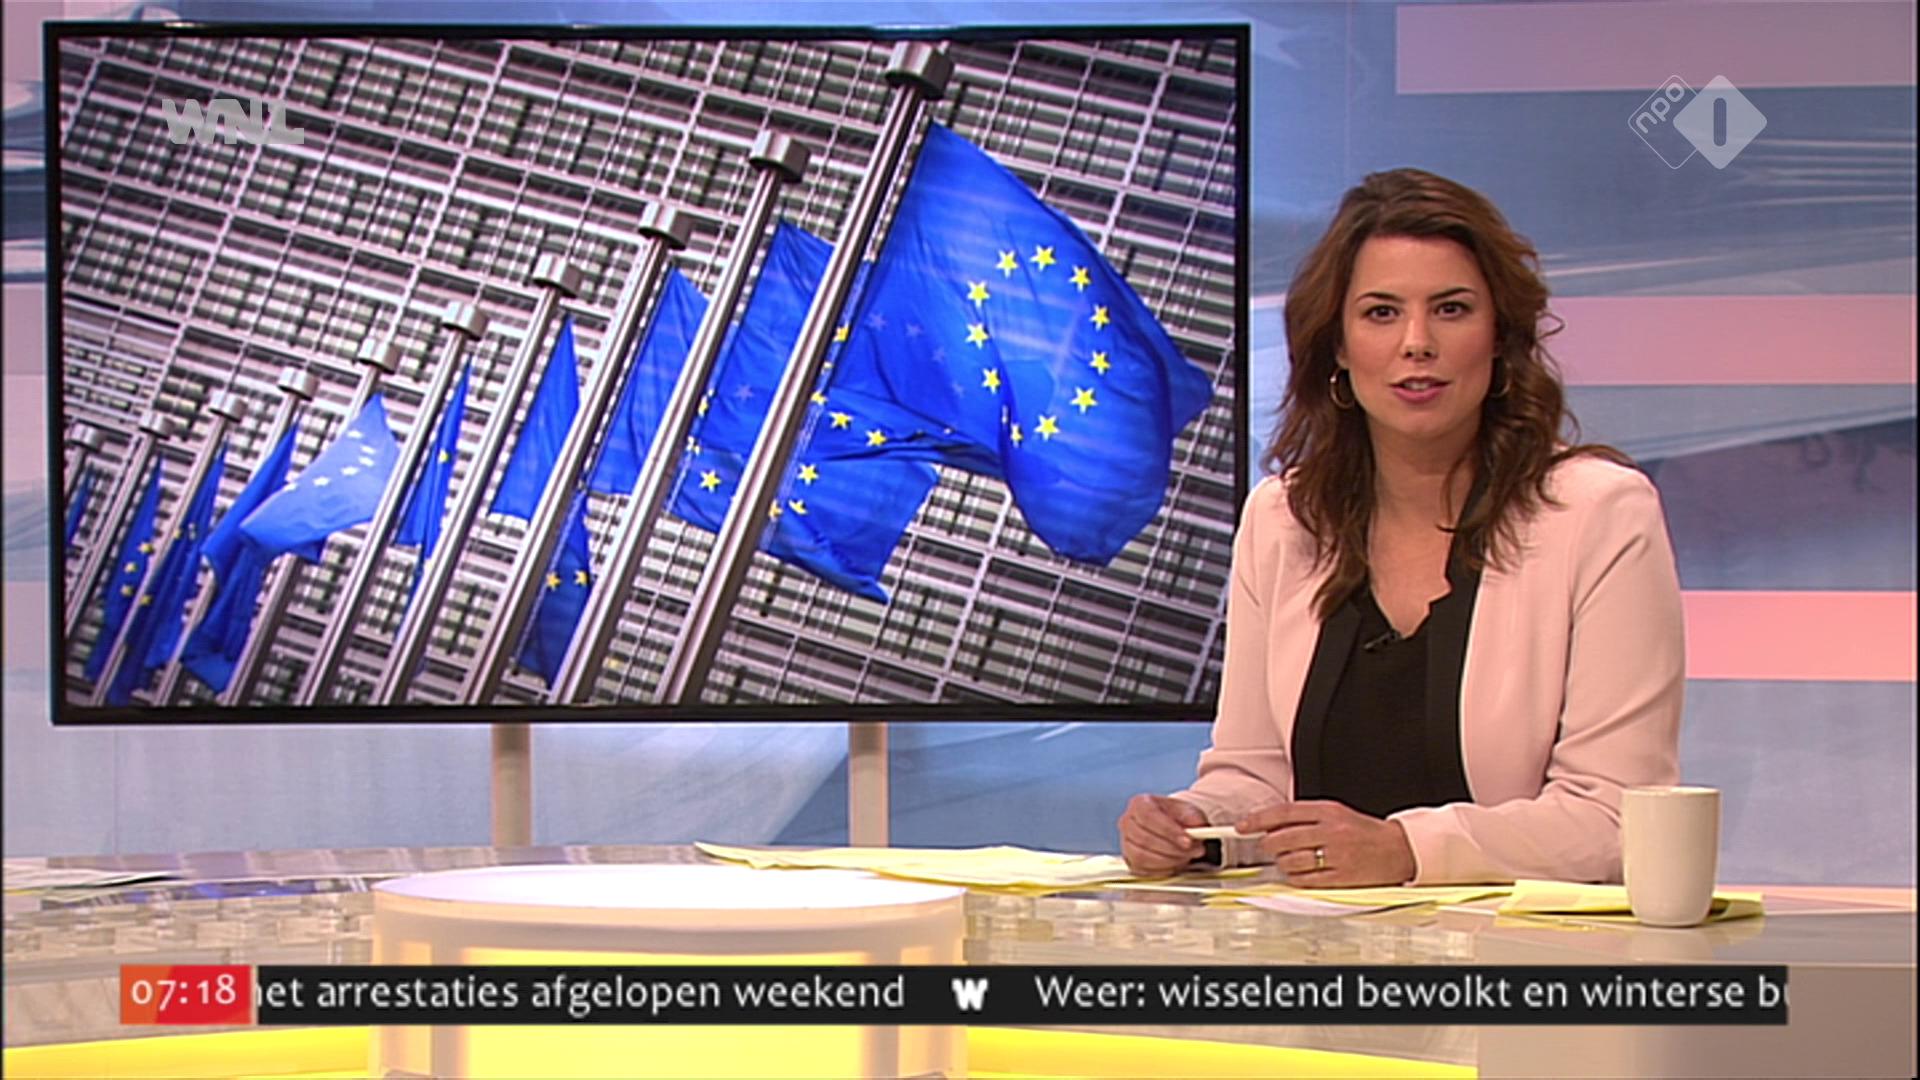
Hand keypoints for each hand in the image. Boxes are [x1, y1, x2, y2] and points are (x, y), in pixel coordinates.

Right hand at [1117, 794, 1208, 874]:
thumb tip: (1195, 830)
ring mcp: (1126, 842)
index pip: (1149, 816)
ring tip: (1186, 857)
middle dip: (1172, 848)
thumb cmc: (1178, 818)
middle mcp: (1127, 822)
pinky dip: (1162, 870)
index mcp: (1140, 803)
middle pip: (1145, 838)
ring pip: (1142, 856)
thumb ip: (1193, 819)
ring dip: (1168, 860)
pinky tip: (1175, 864)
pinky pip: (1143, 870)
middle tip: (1193, 851)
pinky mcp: (1129, 861)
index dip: (1168, 830)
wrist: (1173, 828)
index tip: (1187, 841)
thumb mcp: (1190, 812)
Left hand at [1236, 800, 1415, 887]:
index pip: (1284, 812)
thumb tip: (1271, 824)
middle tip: (1265, 847)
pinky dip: (1295, 878)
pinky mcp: (1341, 877)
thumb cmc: (1363, 832)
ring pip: (1291, 861)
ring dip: (1282, 863)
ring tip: (1286, 861)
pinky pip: (1305, 880)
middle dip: (1267, 845)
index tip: (1243, 826)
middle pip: (1283, 839)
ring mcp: (1336, 855)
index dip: (1258, 820)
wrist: (1398, 849)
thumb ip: (1306, 817)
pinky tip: (1298, 874)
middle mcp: (1331, 831)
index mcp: (1328, 811)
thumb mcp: (1336, 814)